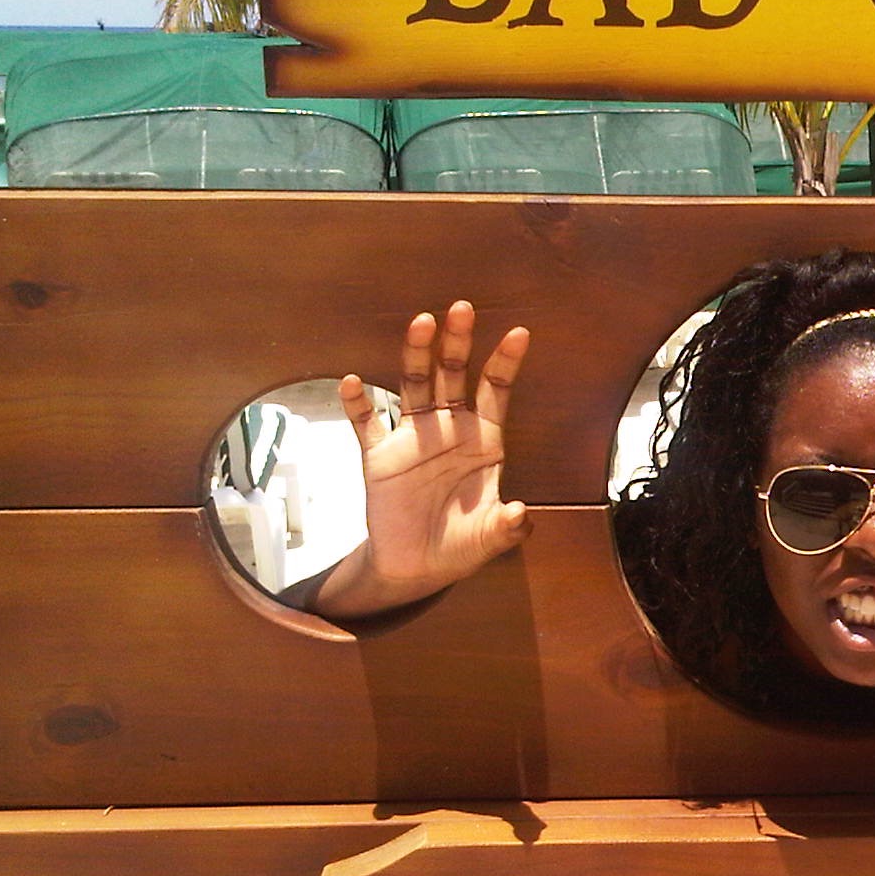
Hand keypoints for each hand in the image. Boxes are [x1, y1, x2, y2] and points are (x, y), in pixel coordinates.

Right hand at [327, 301, 531, 612]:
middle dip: (458, 342)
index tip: (520, 333)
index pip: (495, 392)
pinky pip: (366, 423)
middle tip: (462, 308)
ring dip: (416, 354)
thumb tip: (521, 515)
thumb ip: (506, 526)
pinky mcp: (380, 456)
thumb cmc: (460, 545)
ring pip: (413, 385)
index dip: (506, 363)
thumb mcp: (489, 539)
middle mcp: (448, 429)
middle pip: (453, 375)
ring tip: (421, 323)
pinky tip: (352, 383)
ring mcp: (412, 438)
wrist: (416, 567)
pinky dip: (357, 404)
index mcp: (482, 441)